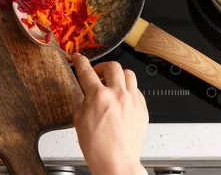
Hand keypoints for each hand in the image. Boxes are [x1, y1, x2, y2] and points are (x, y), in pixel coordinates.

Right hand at [72, 54, 147, 174]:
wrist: (117, 162)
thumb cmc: (98, 148)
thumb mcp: (79, 121)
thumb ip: (85, 101)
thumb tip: (88, 93)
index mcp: (99, 97)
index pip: (87, 71)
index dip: (81, 61)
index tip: (78, 57)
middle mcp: (118, 95)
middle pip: (113, 66)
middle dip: (103, 66)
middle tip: (98, 73)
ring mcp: (132, 100)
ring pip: (129, 74)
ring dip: (119, 75)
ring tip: (113, 83)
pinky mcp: (142, 108)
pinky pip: (137, 90)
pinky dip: (129, 89)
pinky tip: (123, 98)